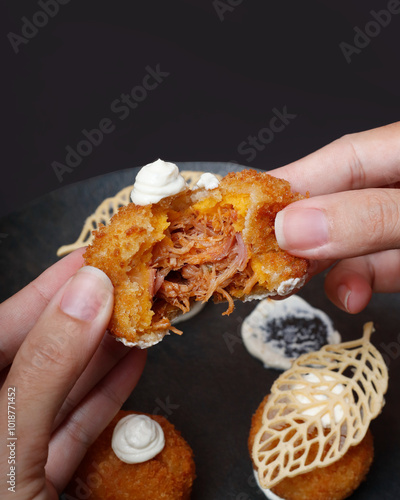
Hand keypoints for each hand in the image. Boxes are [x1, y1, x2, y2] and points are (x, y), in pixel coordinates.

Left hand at [0, 249, 145, 498]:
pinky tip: (133, 364)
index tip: (94, 258)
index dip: (51, 287)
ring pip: (62, 385)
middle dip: (89, 316)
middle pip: (39, 350)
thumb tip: (89, 294)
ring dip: (106, 351)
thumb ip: (47, 366)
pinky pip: (73, 424)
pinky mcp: (39, 475)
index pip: (4, 323)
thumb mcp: (12, 443)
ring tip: (140, 317)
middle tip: (129, 284)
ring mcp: (12, 447)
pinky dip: (106, 395)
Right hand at [271, 121, 399, 313]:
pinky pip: (378, 268)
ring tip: (292, 283)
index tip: (247, 208)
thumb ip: (369, 218)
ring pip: (354, 241)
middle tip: (260, 257)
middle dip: (299, 234)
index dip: (292, 182)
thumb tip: (294, 228)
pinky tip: (350, 295)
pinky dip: (359, 283)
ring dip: (323, 267)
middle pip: (339, 203)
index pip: (342, 158)